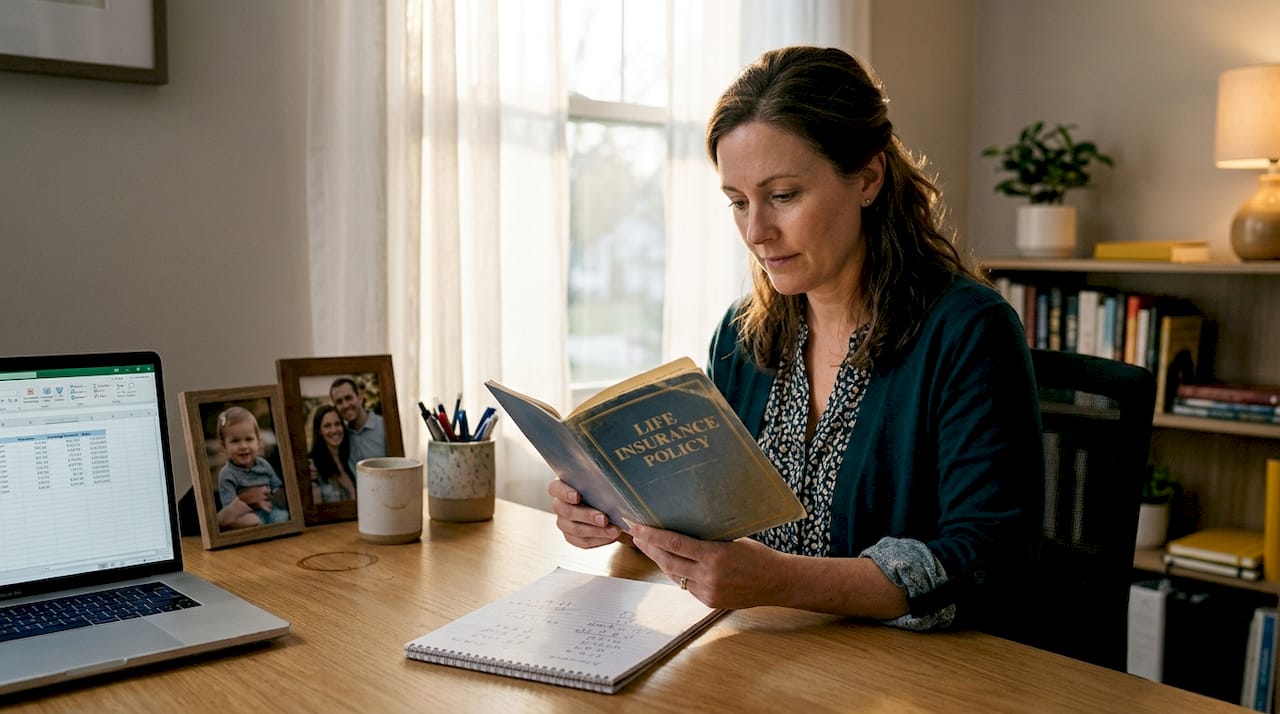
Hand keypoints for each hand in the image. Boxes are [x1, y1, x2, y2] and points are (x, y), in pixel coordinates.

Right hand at [548, 478, 622, 548]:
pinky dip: (598, 540)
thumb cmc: (601, 490)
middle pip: (566, 511)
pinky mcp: (571, 537)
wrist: (607, 507)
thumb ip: (600, 484)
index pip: (555, 488)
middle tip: (604, 519)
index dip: (564, 492)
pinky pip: (582, 541)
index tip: (576, 496)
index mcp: (562, 487)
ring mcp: (564, 523)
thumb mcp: (599, 483)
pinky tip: (610, 537)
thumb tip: (612, 488)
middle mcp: (560, 505)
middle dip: (586, 516)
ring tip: (614, 531)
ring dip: (596, 531)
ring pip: (575, 529)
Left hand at [629, 524, 784, 608]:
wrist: (777, 582)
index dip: (652, 536)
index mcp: (714, 555)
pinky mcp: (710, 602)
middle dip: (649, 548)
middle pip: (668, 561)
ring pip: (675, 576)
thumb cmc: (758, 555)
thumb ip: (707, 539)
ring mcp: (708, 592)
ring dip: (660, 561)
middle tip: (636, 535)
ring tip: (648, 548)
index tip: (637, 527)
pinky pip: (687, 586)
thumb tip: (680, 529)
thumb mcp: (732, 540)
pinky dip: (678, 574)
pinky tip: (671, 564)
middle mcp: (709, 576)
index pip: (675, 543)